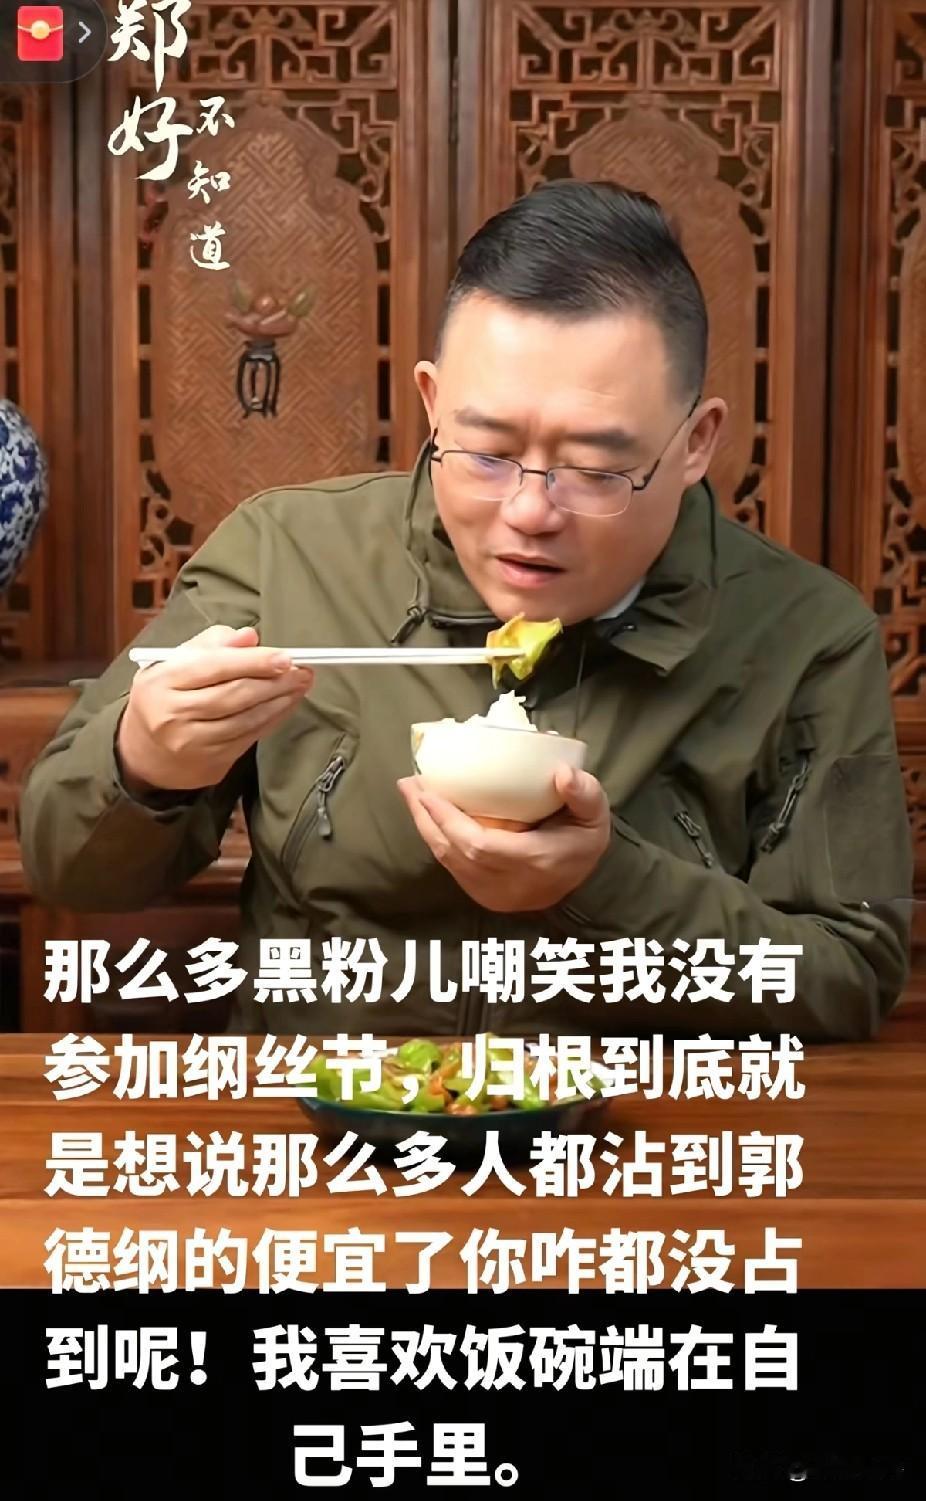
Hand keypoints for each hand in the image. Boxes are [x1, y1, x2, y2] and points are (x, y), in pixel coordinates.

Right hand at [117, 624, 313, 793]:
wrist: (144, 751)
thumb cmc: (165, 695)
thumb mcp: (173, 662)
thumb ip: (210, 644)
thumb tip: (249, 637)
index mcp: (162, 681)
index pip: (213, 667)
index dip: (253, 662)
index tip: (285, 657)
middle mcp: (173, 714)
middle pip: (233, 695)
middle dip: (274, 682)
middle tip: (302, 670)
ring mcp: (192, 742)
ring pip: (245, 719)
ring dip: (279, 701)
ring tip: (300, 685)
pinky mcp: (210, 762)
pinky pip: (249, 738)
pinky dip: (272, 719)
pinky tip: (285, 705)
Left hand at [397, 764, 611, 912]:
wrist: (586, 887)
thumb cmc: (584, 843)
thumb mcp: (595, 815)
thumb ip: (584, 792)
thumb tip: (561, 772)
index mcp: (533, 861)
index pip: (480, 846)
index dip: (449, 820)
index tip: (430, 792)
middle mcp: (507, 883)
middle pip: (454, 852)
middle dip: (426, 817)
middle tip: (410, 783)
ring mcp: (492, 895)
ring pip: (447, 861)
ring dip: (425, 827)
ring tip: (411, 794)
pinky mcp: (483, 896)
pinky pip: (451, 867)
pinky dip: (436, 840)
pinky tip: (426, 817)